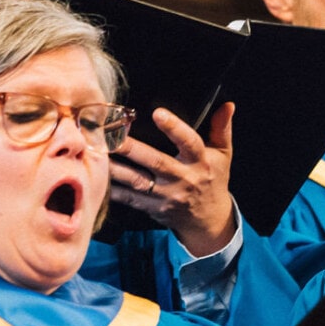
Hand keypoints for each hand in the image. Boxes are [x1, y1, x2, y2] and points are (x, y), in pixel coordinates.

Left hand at [107, 102, 237, 255]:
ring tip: (97, 151)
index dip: (174, 128)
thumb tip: (227, 105)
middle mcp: (184, 179)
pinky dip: (113, 188)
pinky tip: (97, 175)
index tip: (158, 112)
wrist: (209, 220)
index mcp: (201, 162)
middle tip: (110, 133)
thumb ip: (222, 129)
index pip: (190, 142)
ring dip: (115, 167)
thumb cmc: (213, 180)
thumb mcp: (223, 155)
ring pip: (137, 181)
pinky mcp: (154, 208)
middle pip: (155, 161)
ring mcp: (167, 196)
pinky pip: (130, 198)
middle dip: (131, 148)